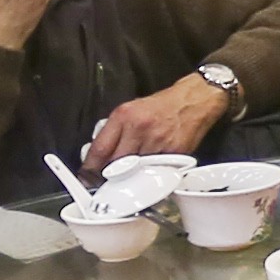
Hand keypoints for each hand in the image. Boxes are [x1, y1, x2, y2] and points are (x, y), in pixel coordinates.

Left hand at [82, 73, 231, 171]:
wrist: (192, 101)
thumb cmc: (162, 106)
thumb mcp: (130, 110)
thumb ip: (113, 131)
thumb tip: (98, 154)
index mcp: (124, 116)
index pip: (100, 149)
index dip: (90, 167)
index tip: (86, 176)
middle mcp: (139, 129)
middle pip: (115, 164)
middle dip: (109, 174)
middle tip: (108, 178)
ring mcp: (157, 143)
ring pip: (134, 172)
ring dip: (130, 176)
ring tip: (133, 171)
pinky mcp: (172, 154)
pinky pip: (155, 173)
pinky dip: (150, 175)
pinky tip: (151, 169)